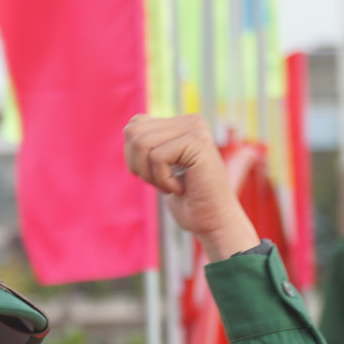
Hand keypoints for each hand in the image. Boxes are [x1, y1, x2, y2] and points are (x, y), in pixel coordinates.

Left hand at [123, 114, 257, 261]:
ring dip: (151, 174)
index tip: (158, 176)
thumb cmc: (188, 202)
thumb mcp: (160, 169)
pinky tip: (182, 188)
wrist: (214, 223)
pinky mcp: (198, 141)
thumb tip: (129, 128)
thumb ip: (148, 145)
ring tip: (174, 185)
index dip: (134, 158)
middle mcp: (191, 120)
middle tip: (164, 182)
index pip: (134, 126)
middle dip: (139, 165)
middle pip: (133, 132)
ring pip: (142, 143)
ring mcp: (196, 128)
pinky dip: (163, 181)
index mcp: (182, 123)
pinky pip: (157, 157)